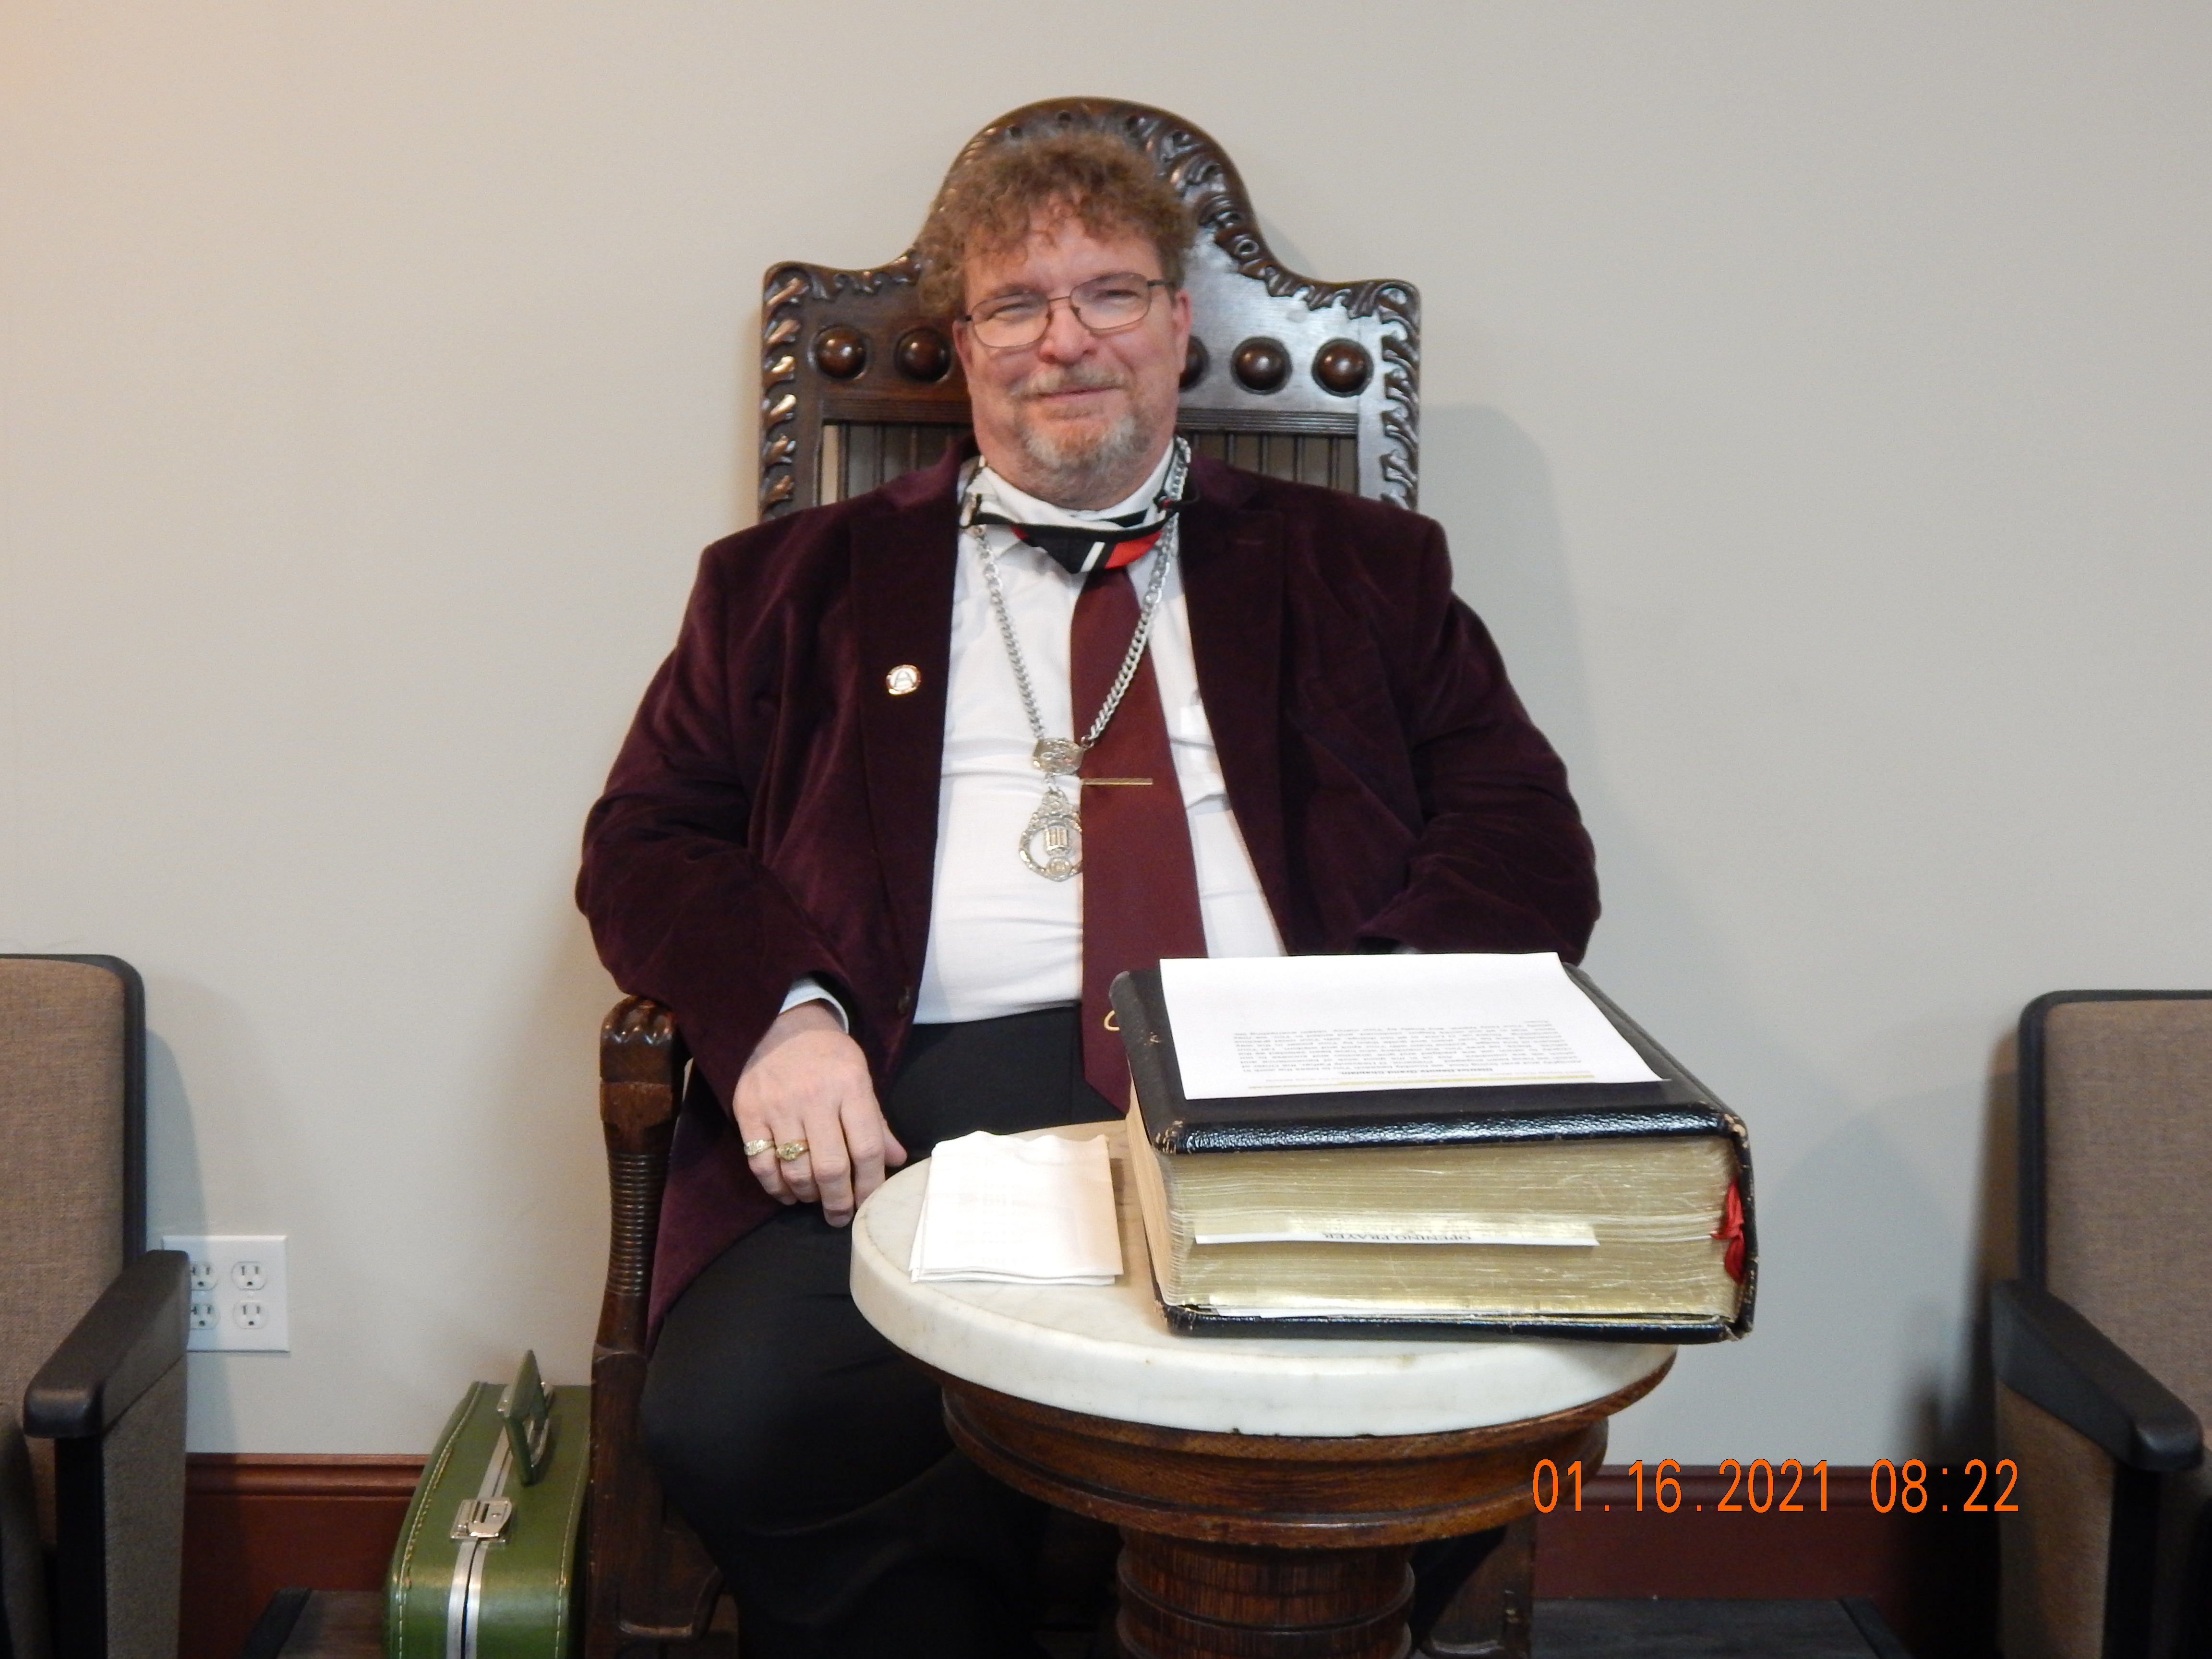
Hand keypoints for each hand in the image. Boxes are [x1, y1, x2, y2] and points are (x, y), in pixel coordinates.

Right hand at [735, 1000, 905, 1225]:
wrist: (780, 1023)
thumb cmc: (828, 1056)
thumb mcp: (860, 1078)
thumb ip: (876, 1121)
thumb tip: (897, 1160)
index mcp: (850, 1087)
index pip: (866, 1148)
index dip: (870, 1184)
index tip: (869, 1203)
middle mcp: (815, 1098)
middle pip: (831, 1167)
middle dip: (839, 1201)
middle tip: (840, 1216)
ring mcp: (778, 1107)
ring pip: (795, 1170)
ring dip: (808, 1196)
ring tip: (815, 1200)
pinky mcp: (748, 1113)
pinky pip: (761, 1164)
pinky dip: (775, 1188)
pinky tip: (787, 1193)